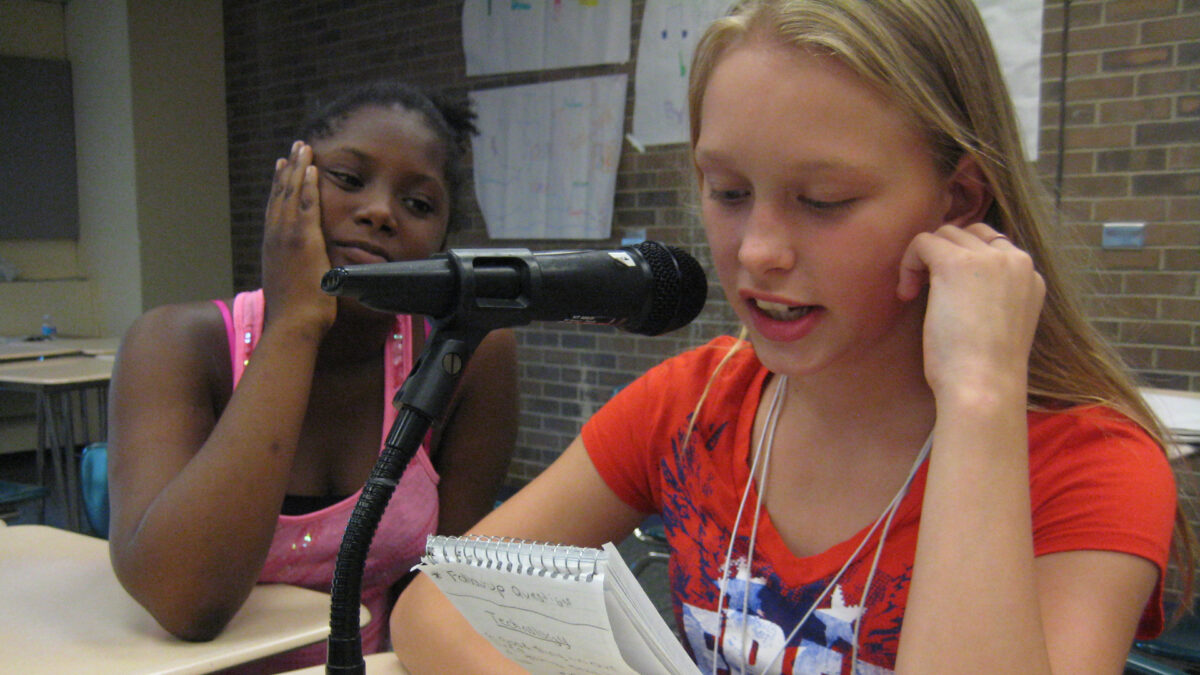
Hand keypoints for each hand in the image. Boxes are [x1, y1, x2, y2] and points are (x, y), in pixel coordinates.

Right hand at [261, 141, 335, 337]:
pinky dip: (308, 185)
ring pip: (291, 194)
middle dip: (288, 170)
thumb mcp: (291, 287)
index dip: (278, 187)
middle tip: (293, 149)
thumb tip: (302, 273)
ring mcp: (287, 237)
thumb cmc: (295, 316)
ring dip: (298, 169)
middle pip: (280, 195)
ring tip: (302, 148)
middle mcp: (275, 238)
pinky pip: (306, 205)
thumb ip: (295, 273)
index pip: (275, 209)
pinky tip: (312, 168)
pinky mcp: (303, 240)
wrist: (292, 325)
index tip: (282, 168)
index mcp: (273, 247)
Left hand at [897, 223, 1045, 400]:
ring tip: (915, 297)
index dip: (963, 262)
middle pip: (968, 234)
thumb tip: (958, 281)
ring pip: (944, 234)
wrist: (984, 386)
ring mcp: (988, 258)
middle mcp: (1015, 260)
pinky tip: (906, 295)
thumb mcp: (1002, 323)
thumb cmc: (986, 370)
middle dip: (943, 257)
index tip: (948, 295)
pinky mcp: (955, 263)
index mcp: (1030, 276)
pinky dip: (908, 263)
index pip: (992, 245)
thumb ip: (992, 295)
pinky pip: (923, 241)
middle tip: (929, 293)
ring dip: (924, 261)